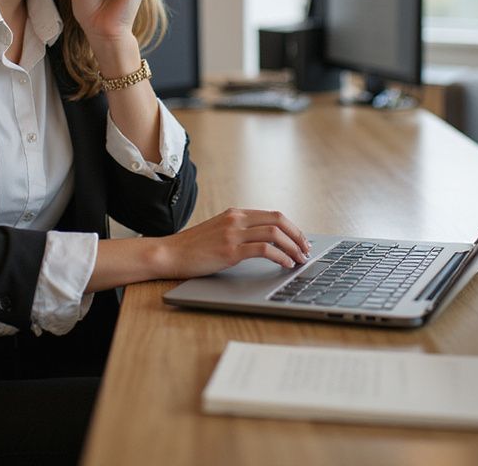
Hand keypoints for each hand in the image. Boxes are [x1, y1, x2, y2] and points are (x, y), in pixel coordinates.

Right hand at [157, 208, 311, 277]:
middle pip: (278, 220)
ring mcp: (233, 234)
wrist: (170, 253)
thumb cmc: (195, 247)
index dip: (292, 227)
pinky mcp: (230, 251)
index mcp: (236, 213)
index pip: (273, 215)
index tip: (301, 240)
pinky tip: (285, 264)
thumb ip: (240, 231)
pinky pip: (263, 250)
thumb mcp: (220, 231)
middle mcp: (237, 219)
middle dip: (297, 235)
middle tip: (306, 250)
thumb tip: (266, 241)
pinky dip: (279, 256)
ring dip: (292, 247)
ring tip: (299, 259)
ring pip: (274, 234)